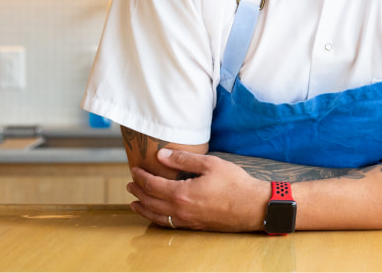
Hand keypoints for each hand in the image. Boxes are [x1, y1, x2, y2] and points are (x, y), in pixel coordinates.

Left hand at [127, 148, 269, 231]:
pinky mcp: (194, 226)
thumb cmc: (234, 183)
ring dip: (143, 208)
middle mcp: (180, 210)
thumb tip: (161, 155)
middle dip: (137, 192)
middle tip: (130, 184)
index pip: (152, 185)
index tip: (134, 169)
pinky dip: (156, 219)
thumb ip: (184, 160)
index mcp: (181, 193)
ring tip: (134, 203)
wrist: (252, 207)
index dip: (141, 177)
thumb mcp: (210, 164)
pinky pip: (168, 224)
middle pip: (150, 201)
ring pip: (156, 216)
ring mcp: (186, 220)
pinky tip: (155, 215)